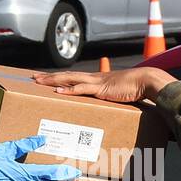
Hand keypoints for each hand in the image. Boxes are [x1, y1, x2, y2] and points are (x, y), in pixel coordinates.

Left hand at [32, 66, 173, 102]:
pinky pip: (81, 89)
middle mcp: (93, 78)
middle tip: (33, 76)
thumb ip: (111, 99)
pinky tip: (57, 90)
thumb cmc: (136, 88)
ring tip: (38, 81)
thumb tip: (109, 104)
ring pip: (69, 79)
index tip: (45, 77)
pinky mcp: (101, 88)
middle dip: (48, 76)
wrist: (146, 81)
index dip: (58, 77)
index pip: (72, 77)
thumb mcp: (119, 94)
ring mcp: (96, 82)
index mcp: (96, 79)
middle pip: (65, 75)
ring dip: (52, 80)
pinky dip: (69, 89)